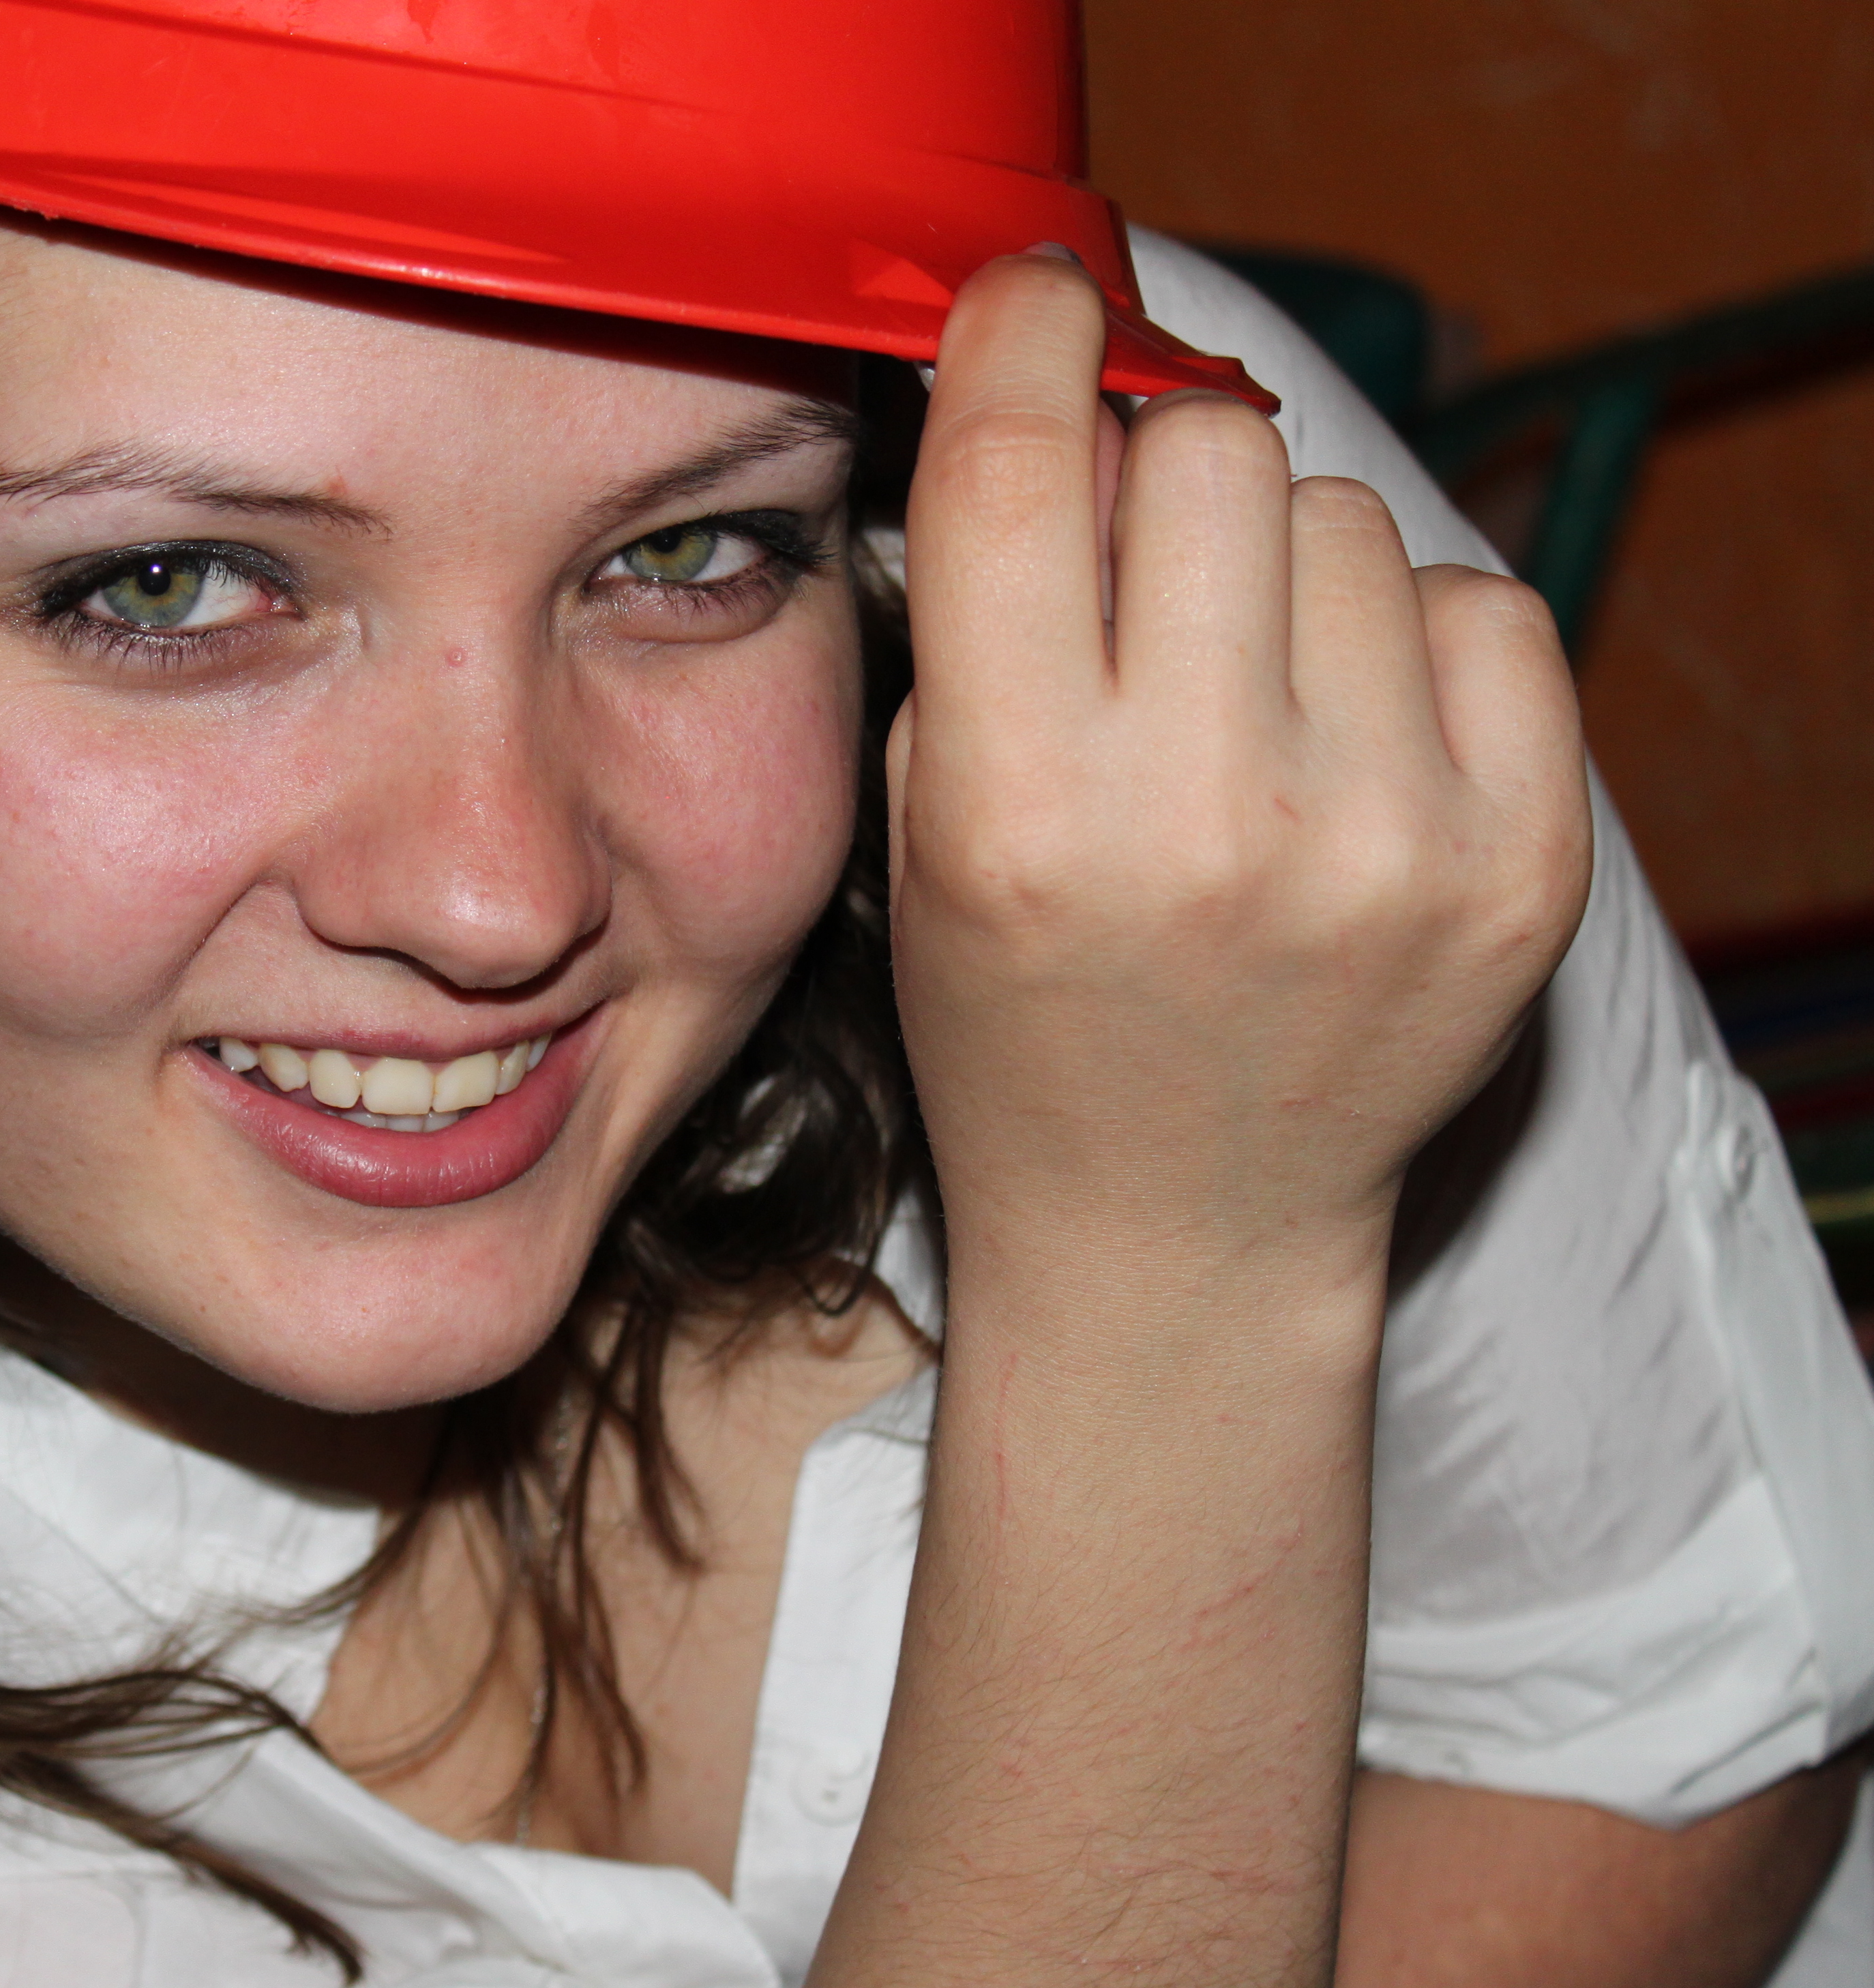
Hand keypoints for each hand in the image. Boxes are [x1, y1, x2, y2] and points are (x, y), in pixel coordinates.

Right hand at [888, 254, 1590, 1286]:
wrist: (1180, 1225)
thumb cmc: (1026, 1018)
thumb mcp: (930, 826)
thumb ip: (987, 615)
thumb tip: (1071, 395)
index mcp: (1023, 812)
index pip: (1019, 470)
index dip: (1025, 332)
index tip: (1039, 298)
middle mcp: (1209, 819)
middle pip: (1207, 451)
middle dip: (1159, 470)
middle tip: (1144, 569)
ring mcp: (1386, 841)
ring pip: (1348, 517)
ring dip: (1285, 567)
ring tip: (1249, 699)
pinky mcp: (1521, 862)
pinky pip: (1485, 607)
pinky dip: (1412, 641)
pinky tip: (1352, 741)